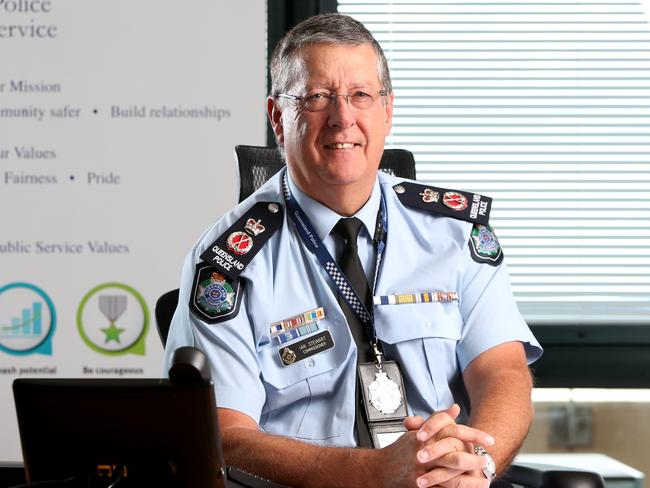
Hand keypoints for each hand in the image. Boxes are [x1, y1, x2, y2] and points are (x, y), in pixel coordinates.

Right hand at [372, 406, 492, 487]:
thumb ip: (438, 419)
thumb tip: (456, 408)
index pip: (454, 430)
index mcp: (426, 435)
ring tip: (484, 480)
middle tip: (486, 460)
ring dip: (469, 478)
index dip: (474, 435)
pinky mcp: (418, 484)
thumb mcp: (418, 430)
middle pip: (454, 453)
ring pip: (450, 473)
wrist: (379, 469)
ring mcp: (421, 468)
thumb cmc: (401, 450)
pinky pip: (442, 487)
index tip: (489, 439)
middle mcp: (423, 450)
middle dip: (473, 458)